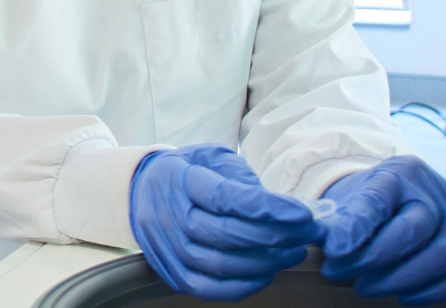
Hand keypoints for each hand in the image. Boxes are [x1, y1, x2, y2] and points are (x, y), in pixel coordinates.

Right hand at [129, 143, 322, 301]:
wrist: (139, 190)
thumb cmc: (186, 172)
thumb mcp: (211, 157)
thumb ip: (240, 177)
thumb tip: (276, 207)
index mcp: (180, 178)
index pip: (225, 197)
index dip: (267, 208)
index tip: (303, 213)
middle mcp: (169, 214)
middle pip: (225, 234)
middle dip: (275, 237)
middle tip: (306, 233)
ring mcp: (167, 246)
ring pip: (219, 264)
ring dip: (265, 262)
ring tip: (293, 252)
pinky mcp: (169, 270)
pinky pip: (206, 288)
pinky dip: (241, 286)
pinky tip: (266, 274)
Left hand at [319, 155, 445, 304]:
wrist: (390, 199)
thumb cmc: (366, 202)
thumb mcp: (342, 201)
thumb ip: (331, 222)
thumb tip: (325, 242)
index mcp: (397, 172)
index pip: (377, 199)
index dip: (355, 228)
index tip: (334, 250)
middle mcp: (432, 191)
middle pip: (413, 230)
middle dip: (373, 259)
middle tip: (339, 271)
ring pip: (442, 255)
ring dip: (400, 280)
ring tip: (365, 286)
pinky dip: (434, 292)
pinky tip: (404, 296)